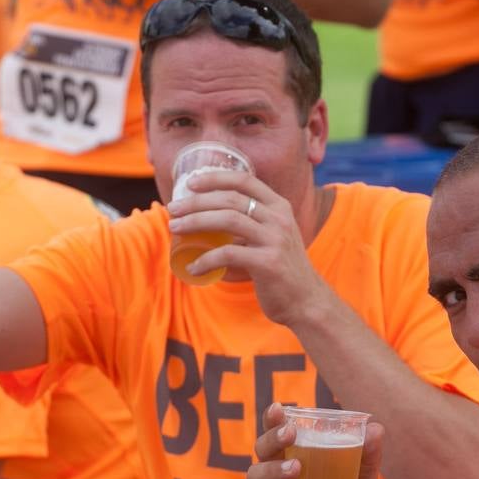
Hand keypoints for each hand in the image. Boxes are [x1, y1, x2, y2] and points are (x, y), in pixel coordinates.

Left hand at [166, 169, 331, 325]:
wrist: (306, 300)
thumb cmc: (281, 269)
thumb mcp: (272, 236)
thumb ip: (251, 223)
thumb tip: (210, 217)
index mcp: (279, 206)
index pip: (244, 180)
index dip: (215, 178)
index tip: (190, 183)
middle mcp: (279, 218)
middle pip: (230, 199)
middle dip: (196, 202)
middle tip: (172, 210)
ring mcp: (275, 239)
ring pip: (228, 220)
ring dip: (196, 222)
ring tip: (175, 229)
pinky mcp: (268, 263)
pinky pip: (229, 254)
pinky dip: (206, 259)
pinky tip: (192, 267)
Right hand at [248, 403, 383, 478]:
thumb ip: (367, 459)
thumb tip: (375, 427)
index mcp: (291, 464)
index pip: (276, 438)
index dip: (271, 421)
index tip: (279, 407)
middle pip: (260, 453)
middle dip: (271, 439)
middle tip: (290, 433)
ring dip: (274, 469)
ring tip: (296, 466)